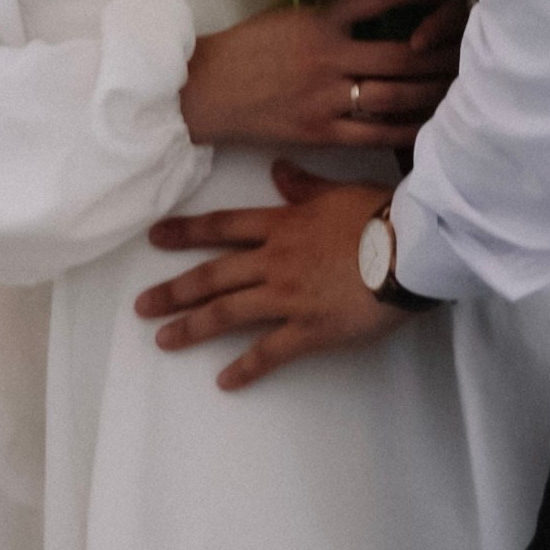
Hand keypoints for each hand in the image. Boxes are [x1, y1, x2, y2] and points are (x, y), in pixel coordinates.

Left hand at [135, 165, 399, 389]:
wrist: (409, 248)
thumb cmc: (379, 214)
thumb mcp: (336, 191)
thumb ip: (302, 185)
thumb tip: (277, 169)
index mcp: (280, 224)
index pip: (222, 227)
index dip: (185, 233)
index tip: (154, 238)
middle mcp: (274, 260)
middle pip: (213, 275)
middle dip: (174, 291)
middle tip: (141, 306)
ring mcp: (288, 297)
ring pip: (228, 313)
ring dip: (193, 327)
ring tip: (163, 340)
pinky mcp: (309, 329)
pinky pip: (269, 352)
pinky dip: (245, 368)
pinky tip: (224, 381)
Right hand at [178, 0, 463, 150]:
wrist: (205, 91)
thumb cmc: (247, 48)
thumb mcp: (289, 16)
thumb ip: (333, 16)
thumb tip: (385, 14)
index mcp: (318, 20)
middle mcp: (327, 57)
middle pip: (401, 54)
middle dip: (440, 53)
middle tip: (468, 50)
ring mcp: (326, 98)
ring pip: (395, 95)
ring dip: (432, 92)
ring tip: (458, 87)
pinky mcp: (321, 132)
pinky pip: (376, 134)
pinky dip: (408, 131)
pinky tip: (431, 126)